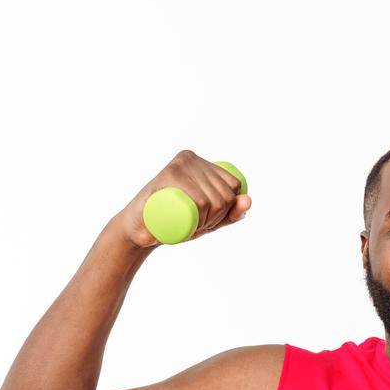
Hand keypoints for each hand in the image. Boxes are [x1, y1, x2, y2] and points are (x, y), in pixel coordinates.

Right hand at [113, 150, 251, 249]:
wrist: (140, 230)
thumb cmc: (174, 222)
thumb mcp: (208, 219)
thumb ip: (231, 213)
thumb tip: (249, 200)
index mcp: (201, 162)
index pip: (232, 184)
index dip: (228, 208)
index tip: (210, 221)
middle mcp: (191, 159)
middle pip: (223, 193)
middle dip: (217, 218)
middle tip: (198, 227)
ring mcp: (179, 166)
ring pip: (212, 199)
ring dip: (209, 222)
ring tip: (193, 227)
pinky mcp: (168, 177)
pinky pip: (199, 199)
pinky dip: (202, 216)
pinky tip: (195, 225)